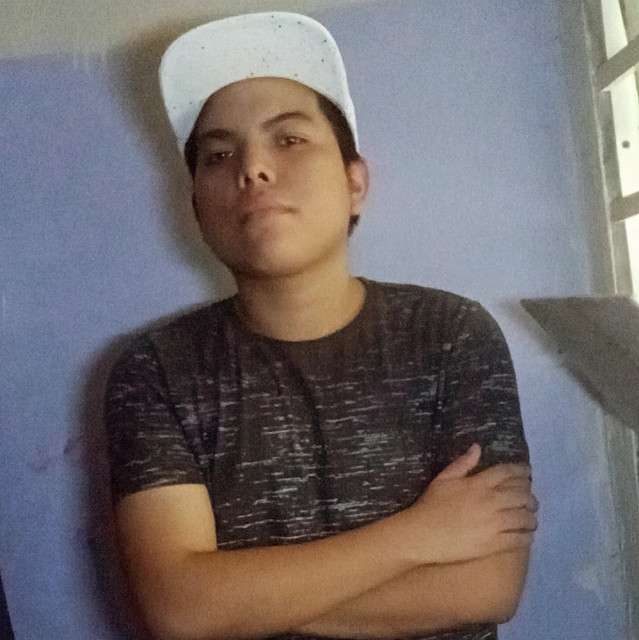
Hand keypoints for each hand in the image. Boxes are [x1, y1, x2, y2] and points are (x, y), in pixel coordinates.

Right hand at [398, 444, 536, 565]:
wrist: (424, 534)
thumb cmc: (431, 504)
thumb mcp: (443, 478)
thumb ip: (463, 463)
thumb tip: (478, 447)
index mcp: (478, 484)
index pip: (506, 473)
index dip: (521, 470)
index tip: (527, 472)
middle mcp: (491, 501)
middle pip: (521, 495)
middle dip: (529, 496)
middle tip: (531, 499)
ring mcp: (494, 523)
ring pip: (523, 517)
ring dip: (531, 516)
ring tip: (531, 518)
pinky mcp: (494, 543)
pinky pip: (519, 538)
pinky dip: (527, 535)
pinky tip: (527, 534)